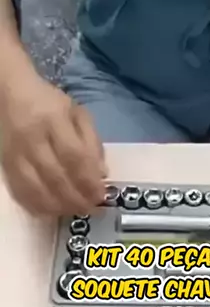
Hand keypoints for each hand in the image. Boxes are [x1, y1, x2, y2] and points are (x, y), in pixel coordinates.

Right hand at [0, 74, 106, 215]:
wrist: (6, 94)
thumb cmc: (48, 103)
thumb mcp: (77, 113)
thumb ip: (92, 142)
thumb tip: (102, 174)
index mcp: (53, 120)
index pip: (74, 156)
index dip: (89, 181)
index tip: (102, 195)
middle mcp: (31, 139)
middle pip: (56, 177)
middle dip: (78, 198)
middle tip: (93, 209)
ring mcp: (15, 155)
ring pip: (37, 190)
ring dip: (60, 207)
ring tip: (77, 211)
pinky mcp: (5, 166)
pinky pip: (20, 193)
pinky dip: (39, 207)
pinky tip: (54, 212)